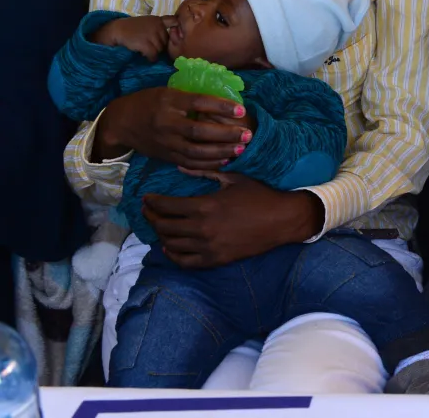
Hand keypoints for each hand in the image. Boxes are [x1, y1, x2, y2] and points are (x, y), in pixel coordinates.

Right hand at [92, 15, 177, 60]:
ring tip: (145, 50)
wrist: (115, 31)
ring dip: (154, 52)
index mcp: (158, 20)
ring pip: (160, 49)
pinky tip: (146, 56)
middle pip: (166, 41)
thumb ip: (159, 27)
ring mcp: (152, 34)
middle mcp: (157, 26)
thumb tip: (171, 39)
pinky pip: (153, 55)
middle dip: (160, 46)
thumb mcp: (147, 22)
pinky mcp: (146, 43)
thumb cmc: (131, 29)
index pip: (174, 22)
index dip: (176, 30)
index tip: (176, 35)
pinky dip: (151, 58)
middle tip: (150, 47)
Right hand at [94, 87, 250, 167]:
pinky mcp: (166, 155)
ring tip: (241, 149)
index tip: (241, 109)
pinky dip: (208, 164)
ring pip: (195, 151)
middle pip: (198, 131)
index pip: (198, 103)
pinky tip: (225, 161)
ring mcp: (166, 142)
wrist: (122, 122)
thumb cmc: (150, 102)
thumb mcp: (168, 92)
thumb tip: (224, 100)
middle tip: (247, 135)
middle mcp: (167, 123)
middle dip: (225, 135)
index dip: (220, 107)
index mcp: (169, 101)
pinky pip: (189, 163)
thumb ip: (191, 97)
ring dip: (221, 152)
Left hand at [143, 175, 323, 267]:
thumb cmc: (259, 195)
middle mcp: (201, 228)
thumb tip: (180, 167)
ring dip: (161, 235)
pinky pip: (185, 261)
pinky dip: (173, 255)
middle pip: (164, 226)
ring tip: (160, 227)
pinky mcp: (215, 260)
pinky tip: (170, 247)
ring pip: (171, 244)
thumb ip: (205, 173)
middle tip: (148, 211)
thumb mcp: (233, 178)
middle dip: (152, 217)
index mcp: (204, 205)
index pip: (166, 206)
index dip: (152, 202)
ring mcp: (207, 246)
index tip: (147, 198)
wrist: (282, 219)